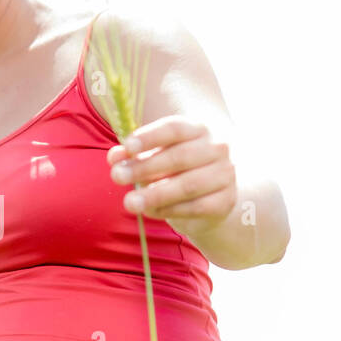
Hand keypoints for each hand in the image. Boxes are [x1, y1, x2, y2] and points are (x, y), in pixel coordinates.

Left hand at [107, 116, 236, 234]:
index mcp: (198, 129)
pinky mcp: (225, 201)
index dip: (150, 137)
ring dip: (155, 194)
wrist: (209, 197)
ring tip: (129, 202)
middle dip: (145, 168)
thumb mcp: (154, 157)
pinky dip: (169, 210)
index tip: (127, 147)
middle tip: (117, 177)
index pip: (174, 128)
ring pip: (187, 185)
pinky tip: (150, 212)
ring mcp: (225, 175)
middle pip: (179, 157)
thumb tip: (114, 157)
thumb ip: (134, 155)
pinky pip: (195, 207)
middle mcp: (217, 148)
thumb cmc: (175, 170)